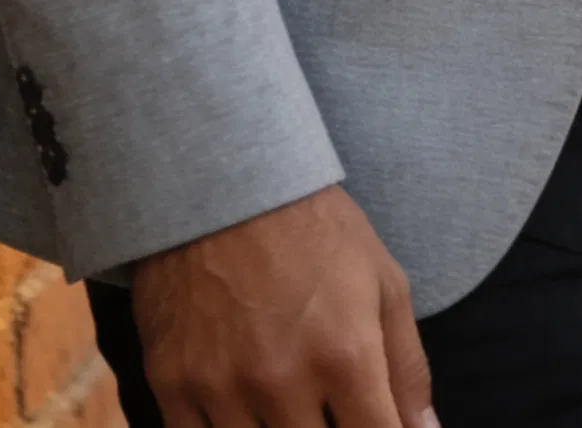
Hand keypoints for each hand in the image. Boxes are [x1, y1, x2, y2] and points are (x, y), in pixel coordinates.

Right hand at [131, 182, 435, 427]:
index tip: (374, 424)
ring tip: (289, 402)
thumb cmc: (314, 229)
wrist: (223, 179)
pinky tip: (244, 409)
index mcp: (346, 356)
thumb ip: (408, 367)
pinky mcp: (173, 384)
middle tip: (328, 408)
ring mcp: (223, 387)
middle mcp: (284, 380)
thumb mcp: (382, 280)